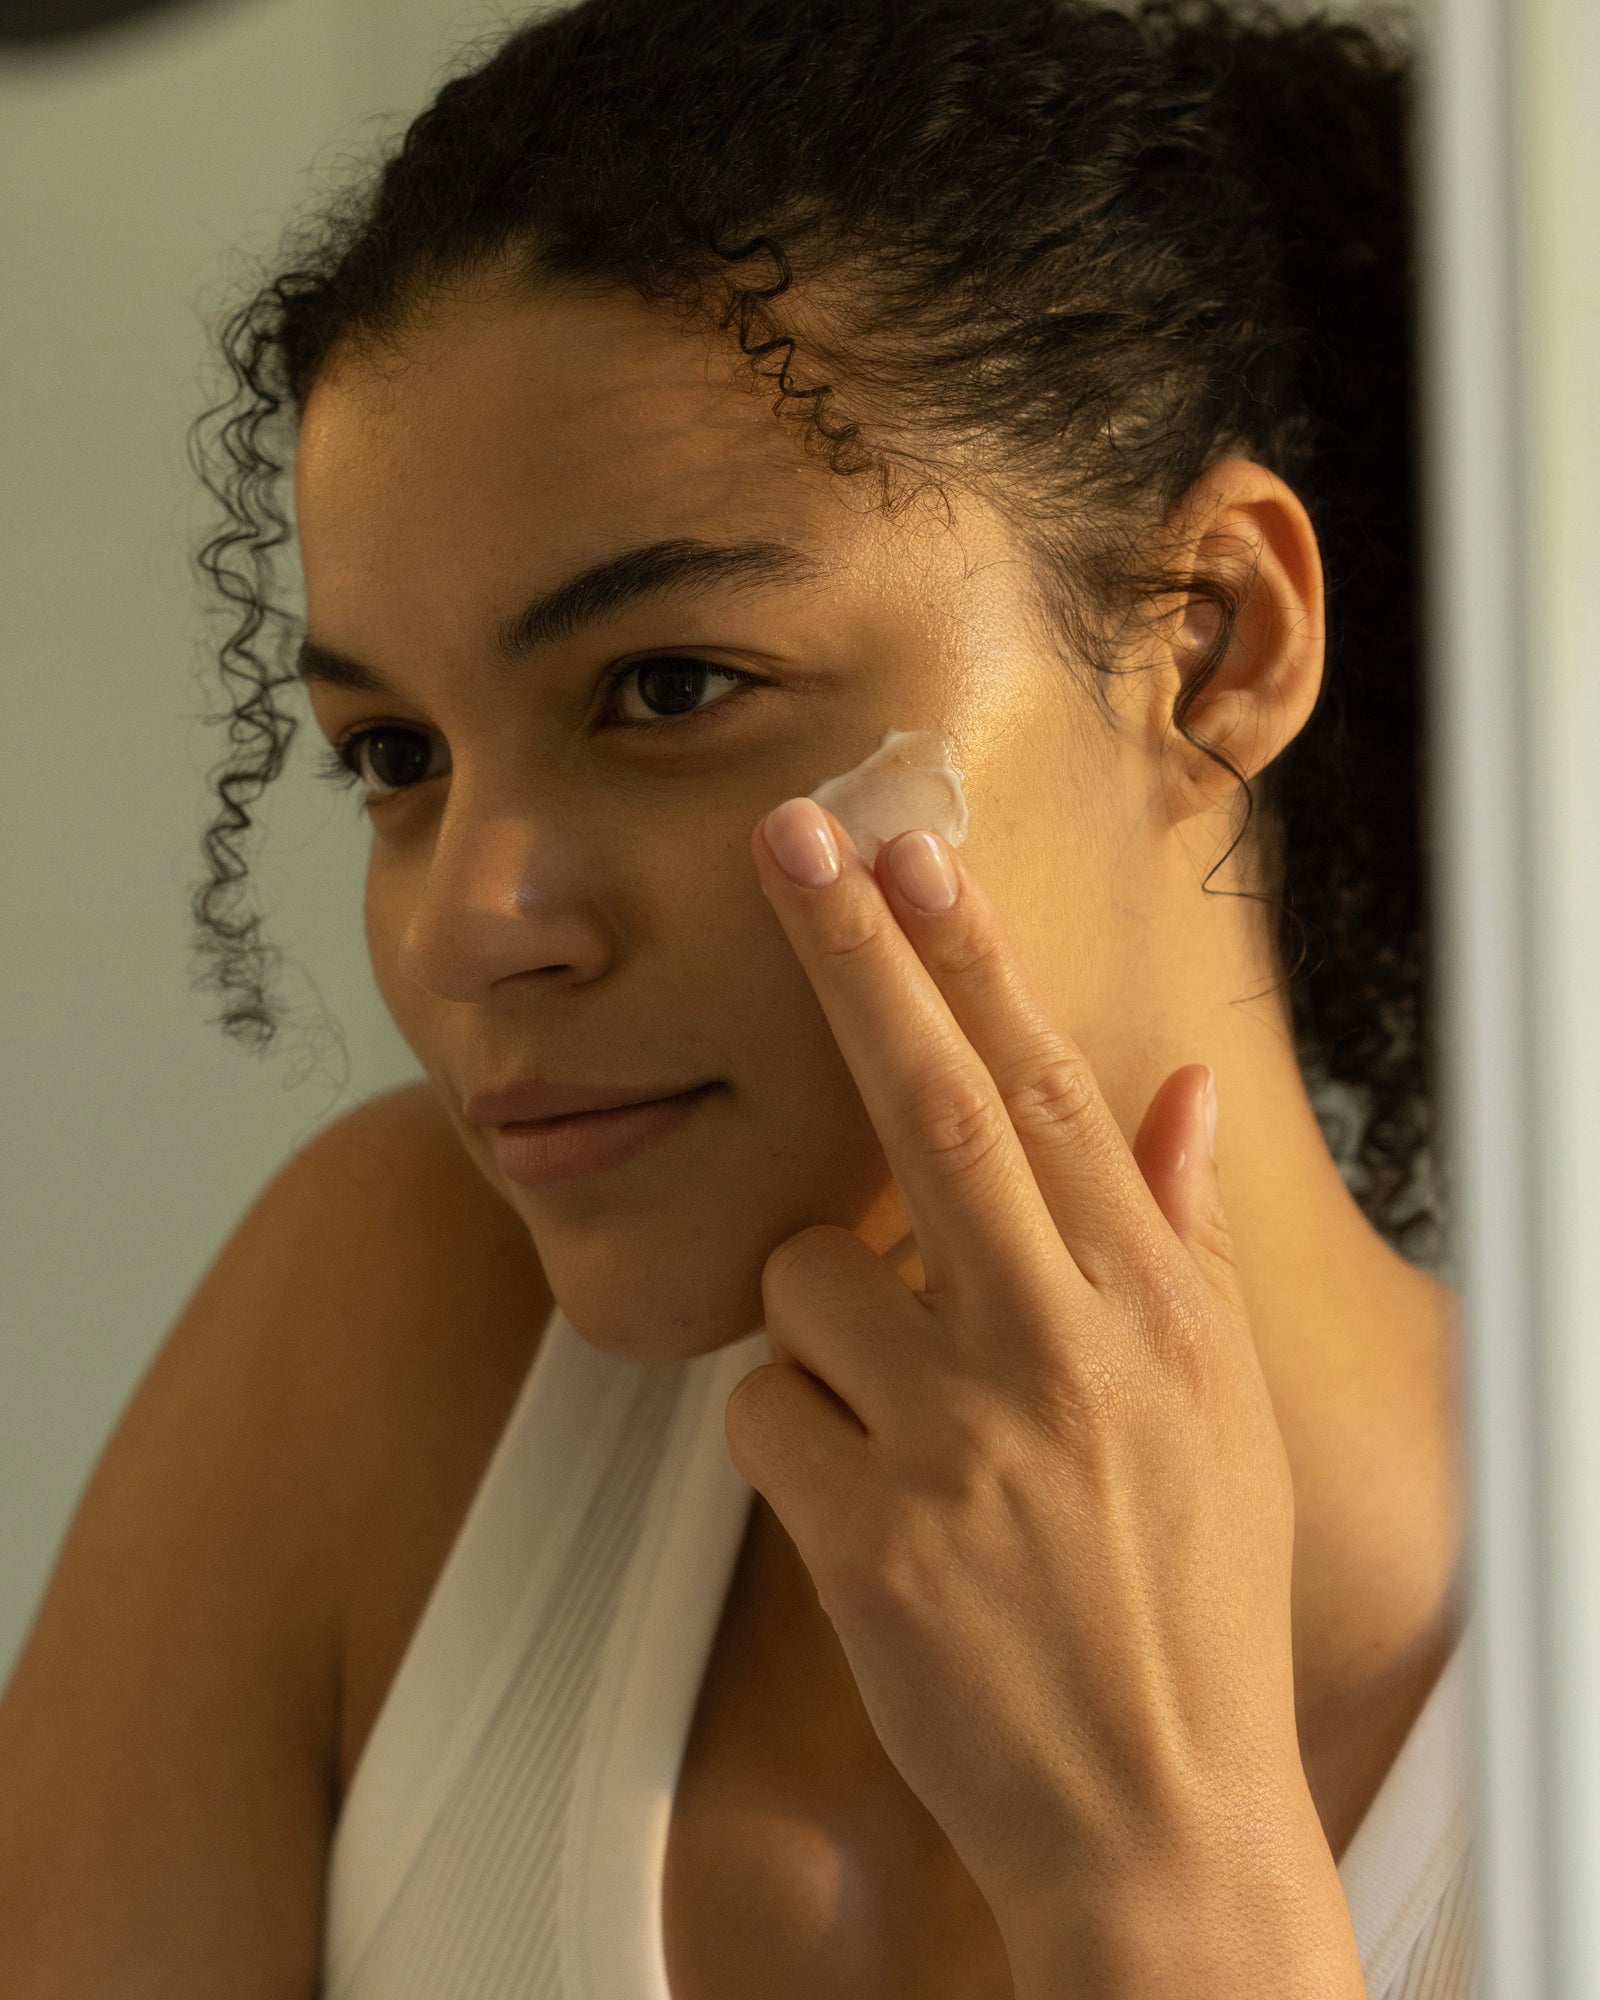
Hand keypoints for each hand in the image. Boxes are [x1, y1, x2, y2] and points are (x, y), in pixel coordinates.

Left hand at [724, 796, 1365, 1997]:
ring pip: (807, 1280)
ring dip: (825, 1326)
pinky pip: (765, 1413)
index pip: (1043, 1091)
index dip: (968, 961)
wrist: (1159, 1817)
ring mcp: (961, 1442)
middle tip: (790, 840)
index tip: (910, 854)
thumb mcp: (1222, 1410)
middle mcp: (1062, 1350)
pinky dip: (794, 1438)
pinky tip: (868, 1507)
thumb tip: (1173, 1096)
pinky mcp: (870, 1538)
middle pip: (929, 1108)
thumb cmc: (1188, 1598)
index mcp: (1152, 1308)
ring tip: (902, 1422)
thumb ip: (1184, 1238)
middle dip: (853, 955)